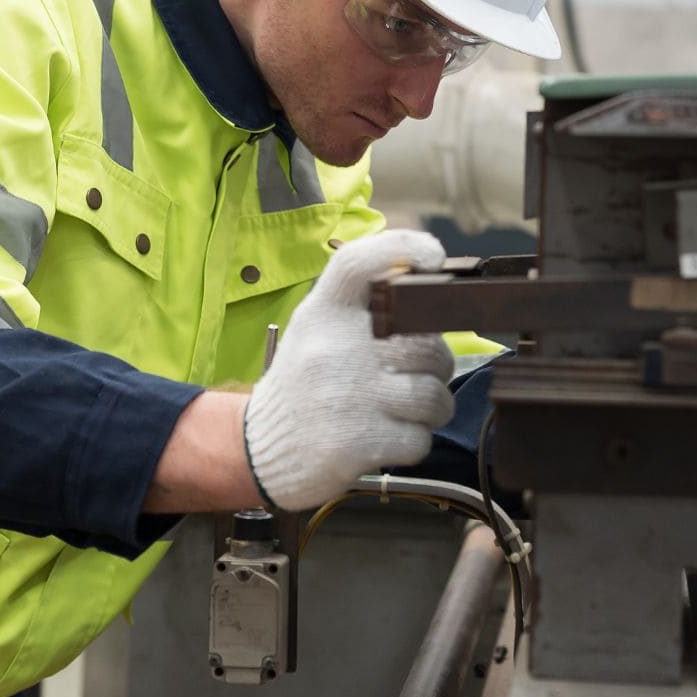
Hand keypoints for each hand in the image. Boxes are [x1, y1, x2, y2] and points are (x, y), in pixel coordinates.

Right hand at [242, 230, 454, 510]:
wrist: (261, 448)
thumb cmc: (306, 383)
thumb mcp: (318, 330)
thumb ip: (365, 309)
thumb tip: (434, 294)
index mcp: (322, 313)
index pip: (360, 262)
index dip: (405, 247)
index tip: (434, 257)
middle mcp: (333, 348)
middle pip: (424, 343)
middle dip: (436, 364)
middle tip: (413, 375)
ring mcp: (346, 396)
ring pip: (432, 394)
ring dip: (430, 407)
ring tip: (404, 410)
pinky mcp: (357, 442)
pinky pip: (419, 438)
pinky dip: (413, 441)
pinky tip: (387, 437)